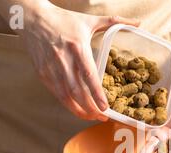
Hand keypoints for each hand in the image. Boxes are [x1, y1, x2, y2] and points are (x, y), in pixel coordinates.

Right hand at [19, 3, 138, 119]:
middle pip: (77, 91)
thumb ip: (114, 22)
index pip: (88, 75)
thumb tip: (137, 22)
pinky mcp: (42, 74)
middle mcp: (63, 59)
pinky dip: (67, 104)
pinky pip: (56, 94)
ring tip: (91, 116)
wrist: (32, 18)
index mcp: (77, 47)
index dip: (97, 94)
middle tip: (102, 116)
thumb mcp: (89, 20)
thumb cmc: (63, 20)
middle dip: (90, 108)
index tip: (105, 108)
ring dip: (79, 110)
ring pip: (66, 96)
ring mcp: (51, 68)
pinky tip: (77, 108)